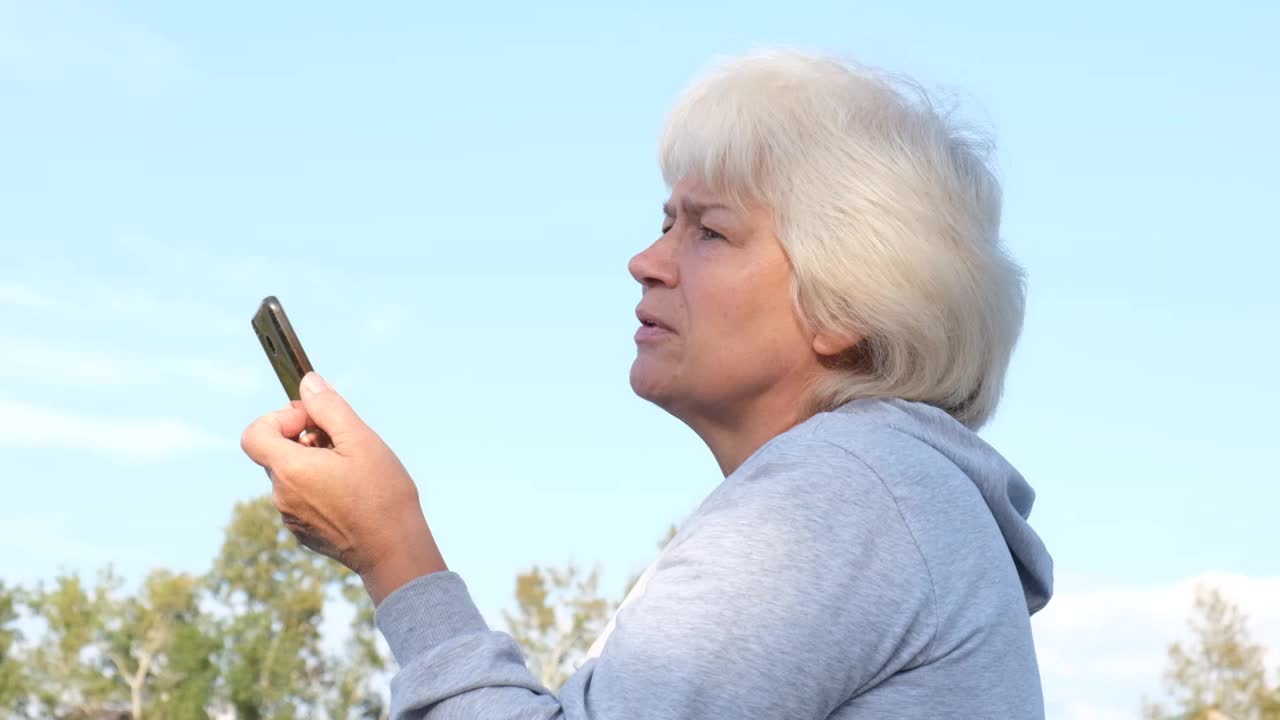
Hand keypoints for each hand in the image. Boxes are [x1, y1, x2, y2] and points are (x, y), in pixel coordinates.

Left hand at [240, 372, 446, 604]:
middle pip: (276, 453)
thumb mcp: (361, 440)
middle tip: (344, 444)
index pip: (254, 434)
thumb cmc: (382, 494)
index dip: (279, 419)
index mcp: (289, 469)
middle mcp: (281, 496)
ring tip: (353, 472)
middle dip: (305, 440)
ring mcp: (290, 518)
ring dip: (314, 465)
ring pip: (292, 477)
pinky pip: (301, 500)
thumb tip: (307, 383)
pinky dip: (319, 489)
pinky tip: (352, 495)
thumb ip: (329, 408)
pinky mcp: (303, 534)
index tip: (312, 422)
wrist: (394, 551)